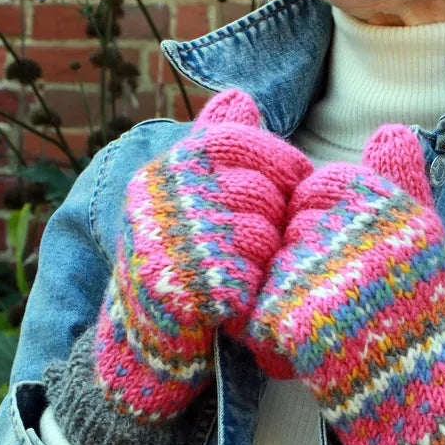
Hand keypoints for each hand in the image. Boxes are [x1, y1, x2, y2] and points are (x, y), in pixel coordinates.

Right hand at [96, 88, 312, 420]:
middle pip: (261, 192)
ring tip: (260, 281)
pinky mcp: (180, 287)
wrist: (145, 349)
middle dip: (283, 223)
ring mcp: (168, 241)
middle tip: (279, 251)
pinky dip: (258, 299)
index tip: (299, 193)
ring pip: (261, 236)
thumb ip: (218, 150)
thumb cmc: (186, 271)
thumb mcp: (194, 203)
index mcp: (167, 169)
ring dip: (273, 265)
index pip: (244, 142)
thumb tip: (240, 95)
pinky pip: (250, 281)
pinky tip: (246, 308)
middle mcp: (162, 197)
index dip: (284, 170)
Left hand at [247, 125, 444, 444]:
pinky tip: (310, 351)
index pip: (312, 189)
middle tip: (340, 301)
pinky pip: (258, 312)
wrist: (419, 390)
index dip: (318, 230)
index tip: (347, 265)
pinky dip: (273, 337)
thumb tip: (393, 128)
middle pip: (286, 227)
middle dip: (298, 263)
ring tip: (327, 326)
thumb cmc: (418, 311)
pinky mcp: (297, 317)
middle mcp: (354, 229)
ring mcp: (323, 272)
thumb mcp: (422, 238)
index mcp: (383, 201)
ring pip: (268, 268)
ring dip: (283, 298)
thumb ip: (402, 182)